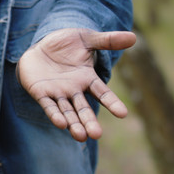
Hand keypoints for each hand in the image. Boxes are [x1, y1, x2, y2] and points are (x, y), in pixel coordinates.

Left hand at [16, 28, 135, 141]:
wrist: (39, 45)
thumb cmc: (65, 43)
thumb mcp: (86, 39)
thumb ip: (107, 41)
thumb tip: (133, 37)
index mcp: (87, 79)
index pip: (102, 93)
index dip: (112, 102)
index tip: (123, 113)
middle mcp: (74, 90)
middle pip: (83, 109)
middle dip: (89, 122)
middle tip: (96, 135)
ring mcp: (57, 93)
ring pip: (67, 112)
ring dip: (73, 124)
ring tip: (80, 136)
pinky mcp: (41, 93)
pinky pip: (48, 106)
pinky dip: (54, 114)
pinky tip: (60, 124)